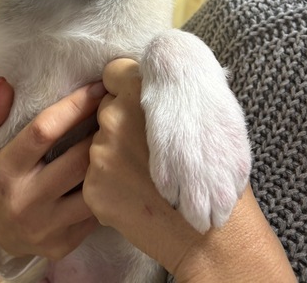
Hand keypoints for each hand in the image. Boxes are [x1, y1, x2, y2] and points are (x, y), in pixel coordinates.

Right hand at [0, 77, 105, 259]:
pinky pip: (96, 210)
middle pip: (76, 158)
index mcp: (6, 170)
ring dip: (108, 160)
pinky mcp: (64, 244)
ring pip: (92, 186)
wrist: (0, 237)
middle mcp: (24, 200)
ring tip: (120, 138)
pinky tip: (114, 170)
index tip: (98, 88)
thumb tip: (4, 84)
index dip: (75, 105)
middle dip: (101, 130)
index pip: (44, 131)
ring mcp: (46, 226)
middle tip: (117, 110)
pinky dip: (107, 187)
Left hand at [83, 59, 295, 282]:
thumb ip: (166, 98)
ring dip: (115, 155)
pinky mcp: (93, 187)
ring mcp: (100, 153)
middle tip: (146, 146)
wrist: (210, 234)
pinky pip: (95, 177)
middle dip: (121, 124)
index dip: (124, 86)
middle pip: (106, 110)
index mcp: (140, 94)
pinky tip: (137, 195)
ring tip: (145, 175)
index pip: (115, 72)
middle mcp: (114, 118)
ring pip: (100, 144)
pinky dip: (111, 185)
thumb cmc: (214, 170)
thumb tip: (153, 82)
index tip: (133, 99)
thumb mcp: (199, 117)